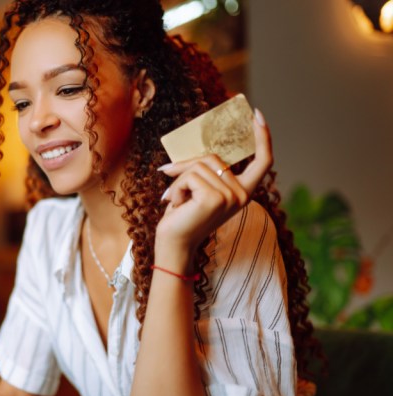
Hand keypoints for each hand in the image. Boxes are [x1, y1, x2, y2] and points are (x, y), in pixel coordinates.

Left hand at [156, 108, 272, 251]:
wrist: (173, 244)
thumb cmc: (182, 216)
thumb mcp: (198, 189)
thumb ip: (206, 171)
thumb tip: (189, 154)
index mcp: (243, 191)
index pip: (263, 162)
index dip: (263, 137)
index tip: (258, 114)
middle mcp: (242, 194)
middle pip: (214, 158)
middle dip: (187, 165)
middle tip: (169, 177)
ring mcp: (231, 196)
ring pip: (199, 166)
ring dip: (179, 180)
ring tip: (177, 200)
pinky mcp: (216, 198)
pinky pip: (190, 176)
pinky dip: (176, 187)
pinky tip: (176, 204)